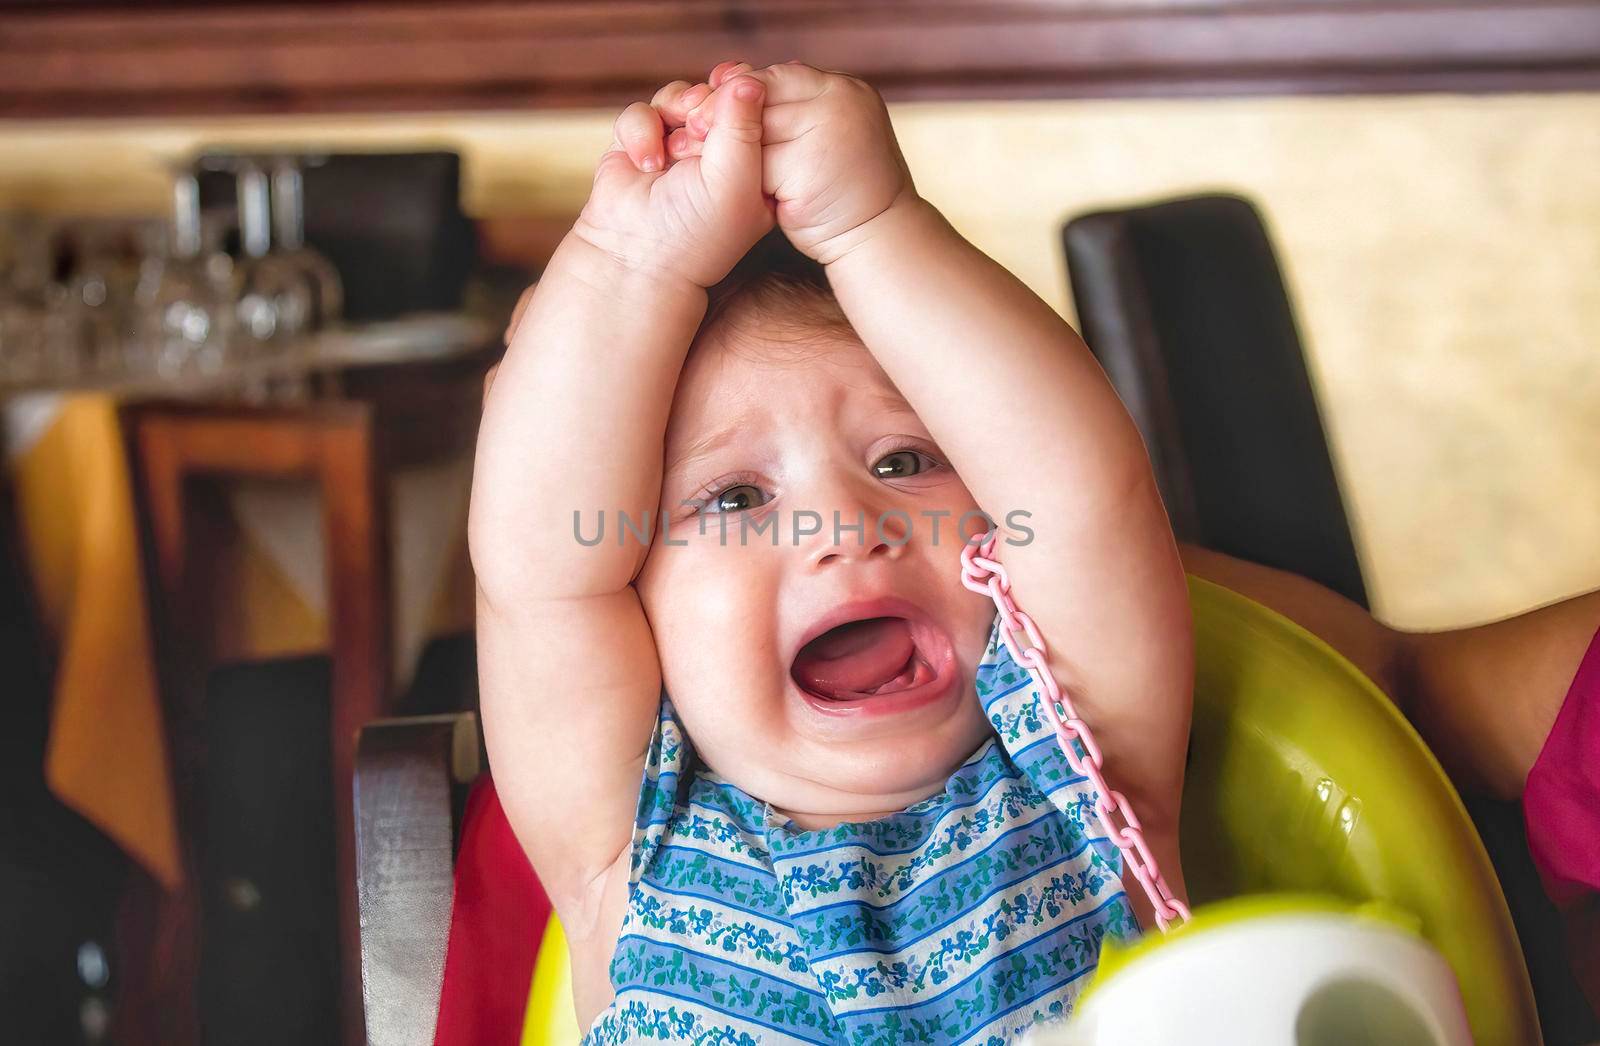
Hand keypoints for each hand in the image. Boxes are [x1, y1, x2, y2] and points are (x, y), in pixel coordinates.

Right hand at [573, 64, 775, 289]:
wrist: (636, 258)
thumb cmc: (696, 232)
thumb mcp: (735, 180)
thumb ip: (744, 126)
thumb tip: (747, 77)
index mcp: (753, 164)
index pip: (757, 108)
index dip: (744, 96)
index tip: (736, 100)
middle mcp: (717, 154)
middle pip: (717, 95)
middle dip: (706, 106)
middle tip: (699, 132)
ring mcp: (677, 147)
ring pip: (679, 96)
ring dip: (674, 114)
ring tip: (674, 152)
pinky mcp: (640, 145)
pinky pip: (642, 111)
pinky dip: (641, 131)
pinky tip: (647, 164)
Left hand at [670, 60, 917, 264]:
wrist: (880, 238)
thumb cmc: (849, 194)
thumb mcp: (827, 141)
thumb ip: (798, 116)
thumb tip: (746, 87)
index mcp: (846, 91)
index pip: (779, 76)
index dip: (741, 89)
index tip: (710, 100)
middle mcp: (840, 102)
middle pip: (763, 97)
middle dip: (721, 113)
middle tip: (688, 127)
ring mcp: (827, 132)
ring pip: (757, 129)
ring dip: (721, 142)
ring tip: (689, 155)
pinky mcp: (808, 167)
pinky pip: (758, 165)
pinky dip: (736, 174)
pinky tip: (714, 184)